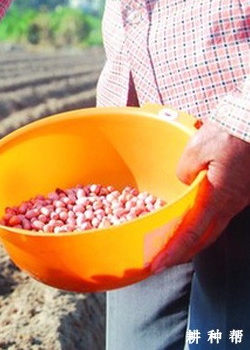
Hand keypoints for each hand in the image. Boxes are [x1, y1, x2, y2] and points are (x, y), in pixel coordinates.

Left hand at [150, 121, 249, 272]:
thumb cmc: (230, 132)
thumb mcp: (196, 149)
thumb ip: (184, 170)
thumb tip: (184, 182)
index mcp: (219, 196)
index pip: (192, 232)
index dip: (173, 251)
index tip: (156, 264)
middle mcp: (232, 203)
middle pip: (203, 237)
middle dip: (181, 252)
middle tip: (161, 262)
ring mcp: (239, 198)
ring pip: (212, 226)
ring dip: (192, 238)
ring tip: (171, 244)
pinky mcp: (241, 189)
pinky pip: (219, 212)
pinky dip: (202, 222)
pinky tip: (190, 220)